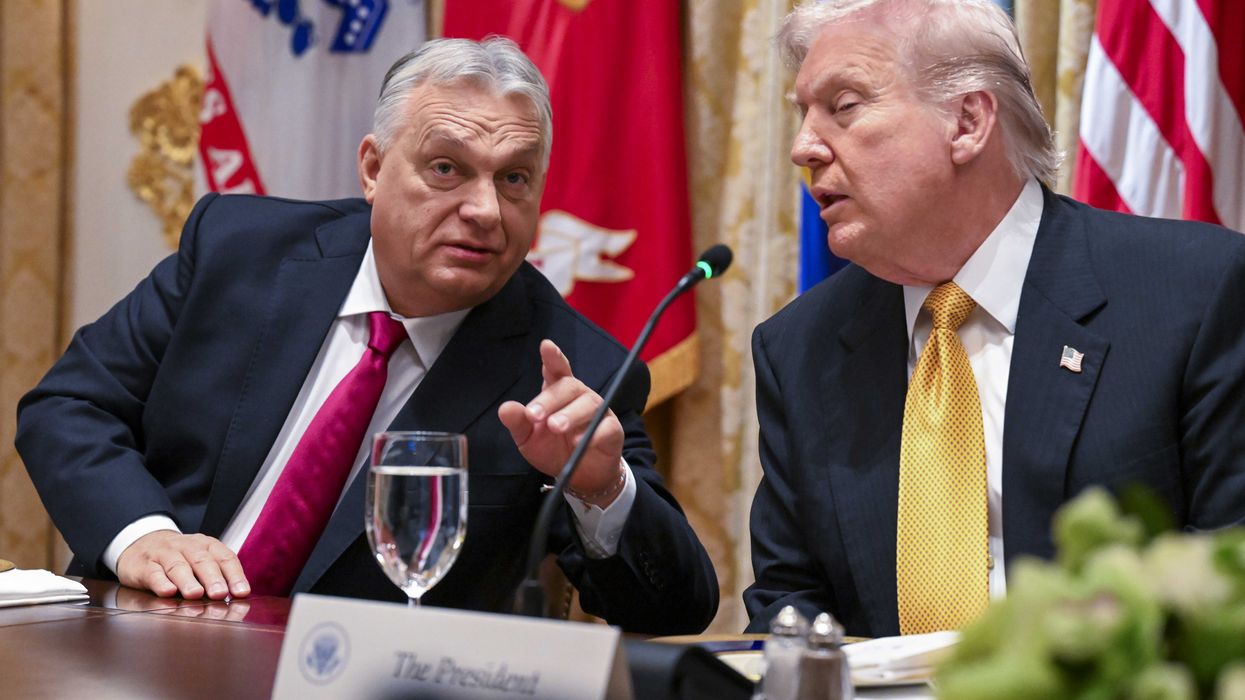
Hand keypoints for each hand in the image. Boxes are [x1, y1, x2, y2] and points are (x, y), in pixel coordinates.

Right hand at [115, 530, 249, 599]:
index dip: (234, 575)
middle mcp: (186, 546)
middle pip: (202, 560)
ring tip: (195, 594)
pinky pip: (153, 573)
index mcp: (205, 545)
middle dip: (213, 578)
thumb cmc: (178, 558)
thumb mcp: (199, 562)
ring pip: (177, 565)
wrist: (140, 544)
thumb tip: (234, 597)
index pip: (224, 557)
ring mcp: (163, 554)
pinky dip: (161, 582)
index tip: (241, 592)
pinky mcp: (143, 565)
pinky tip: (167, 591)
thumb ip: (216, 576)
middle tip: (220, 594)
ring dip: (188, 580)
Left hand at [498, 339, 625, 506]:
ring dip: (570, 415)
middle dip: (550, 399)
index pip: (556, 369)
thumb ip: (518, 423)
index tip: (546, 346)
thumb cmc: (553, 448)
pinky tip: (579, 444)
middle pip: (569, 386)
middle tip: (534, 416)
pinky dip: (593, 435)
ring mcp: (598, 411)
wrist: (578, 475)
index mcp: (557, 392)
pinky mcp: (611, 430)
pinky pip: (605, 428)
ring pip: (588, 403)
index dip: (553, 357)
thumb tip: (504, 409)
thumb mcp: (528, 438)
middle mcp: (579, 396)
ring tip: (556, 427)